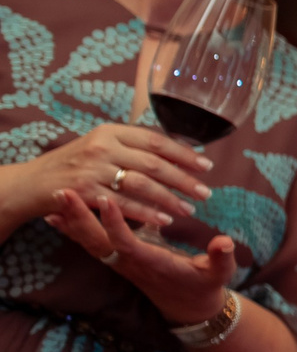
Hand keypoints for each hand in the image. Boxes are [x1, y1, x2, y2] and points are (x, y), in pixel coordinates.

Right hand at [0, 124, 209, 233]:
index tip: (206, 165)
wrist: (34, 182)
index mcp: (111, 132)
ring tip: (189, 209)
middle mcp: (102, 147)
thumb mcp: (101, 145)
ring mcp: (92, 170)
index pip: (155, 141)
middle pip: (153, 164)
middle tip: (205, 193)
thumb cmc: (75, 164)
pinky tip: (164, 220)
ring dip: (169, 198)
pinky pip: (123, 204)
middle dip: (183, 179)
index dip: (184, 153)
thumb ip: (132, 147)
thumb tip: (176, 153)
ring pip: (141, 185)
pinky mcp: (85, 192)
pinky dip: (147, 213)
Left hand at [46, 195, 232, 324]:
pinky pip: (90, 243)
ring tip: (55, 196)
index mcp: (153, 263)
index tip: (106, 199)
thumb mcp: (219, 273)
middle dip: (79, 217)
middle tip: (63, 192)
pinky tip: (55, 215)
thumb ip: (220, 257)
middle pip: (97, 241)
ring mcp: (120, 262)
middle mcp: (129, 263)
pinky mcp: (116, 258)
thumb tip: (224, 243)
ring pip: (89, 241)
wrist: (189, 308)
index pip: (127, 243)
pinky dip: (72, 229)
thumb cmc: (205, 285)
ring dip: (71, 220)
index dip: (115, 223)